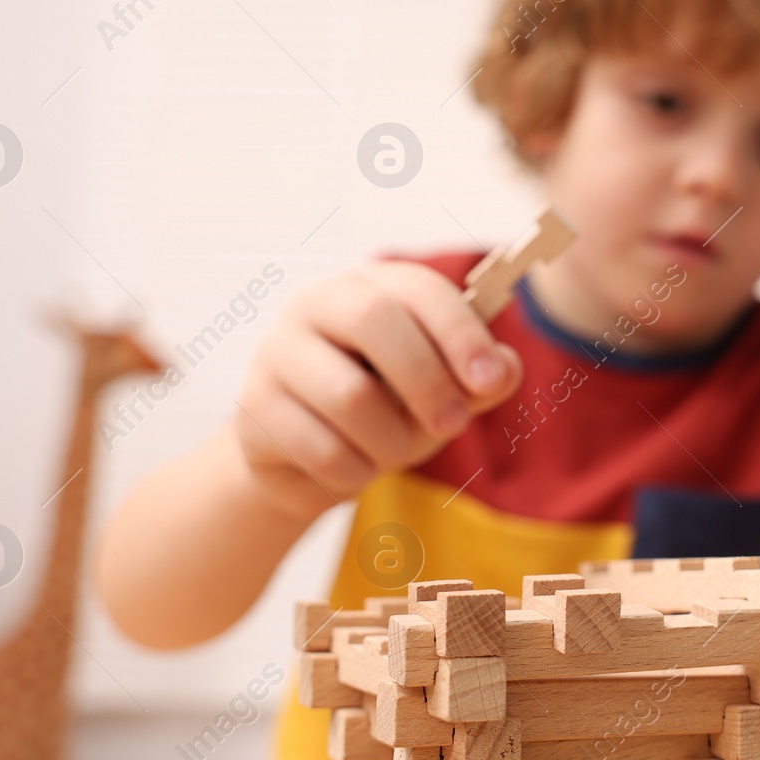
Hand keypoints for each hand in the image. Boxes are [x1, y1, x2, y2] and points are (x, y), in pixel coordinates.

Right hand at [233, 261, 522, 516]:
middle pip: (375, 322)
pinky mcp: (254, 410)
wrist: (304, 460)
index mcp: (371, 286)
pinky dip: (356, 473)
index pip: (418, 289)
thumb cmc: (384, 409)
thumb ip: (479, 379)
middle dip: (427, 380)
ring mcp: (276, 353)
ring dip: (392, 441)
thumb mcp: (441, 391)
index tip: (490, 381)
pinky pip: (323, 449)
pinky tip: (354, 468)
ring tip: (394, 453)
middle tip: (453, 425)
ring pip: (350, 397)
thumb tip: (506, 369)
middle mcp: (316, 304)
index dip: (460, 333)